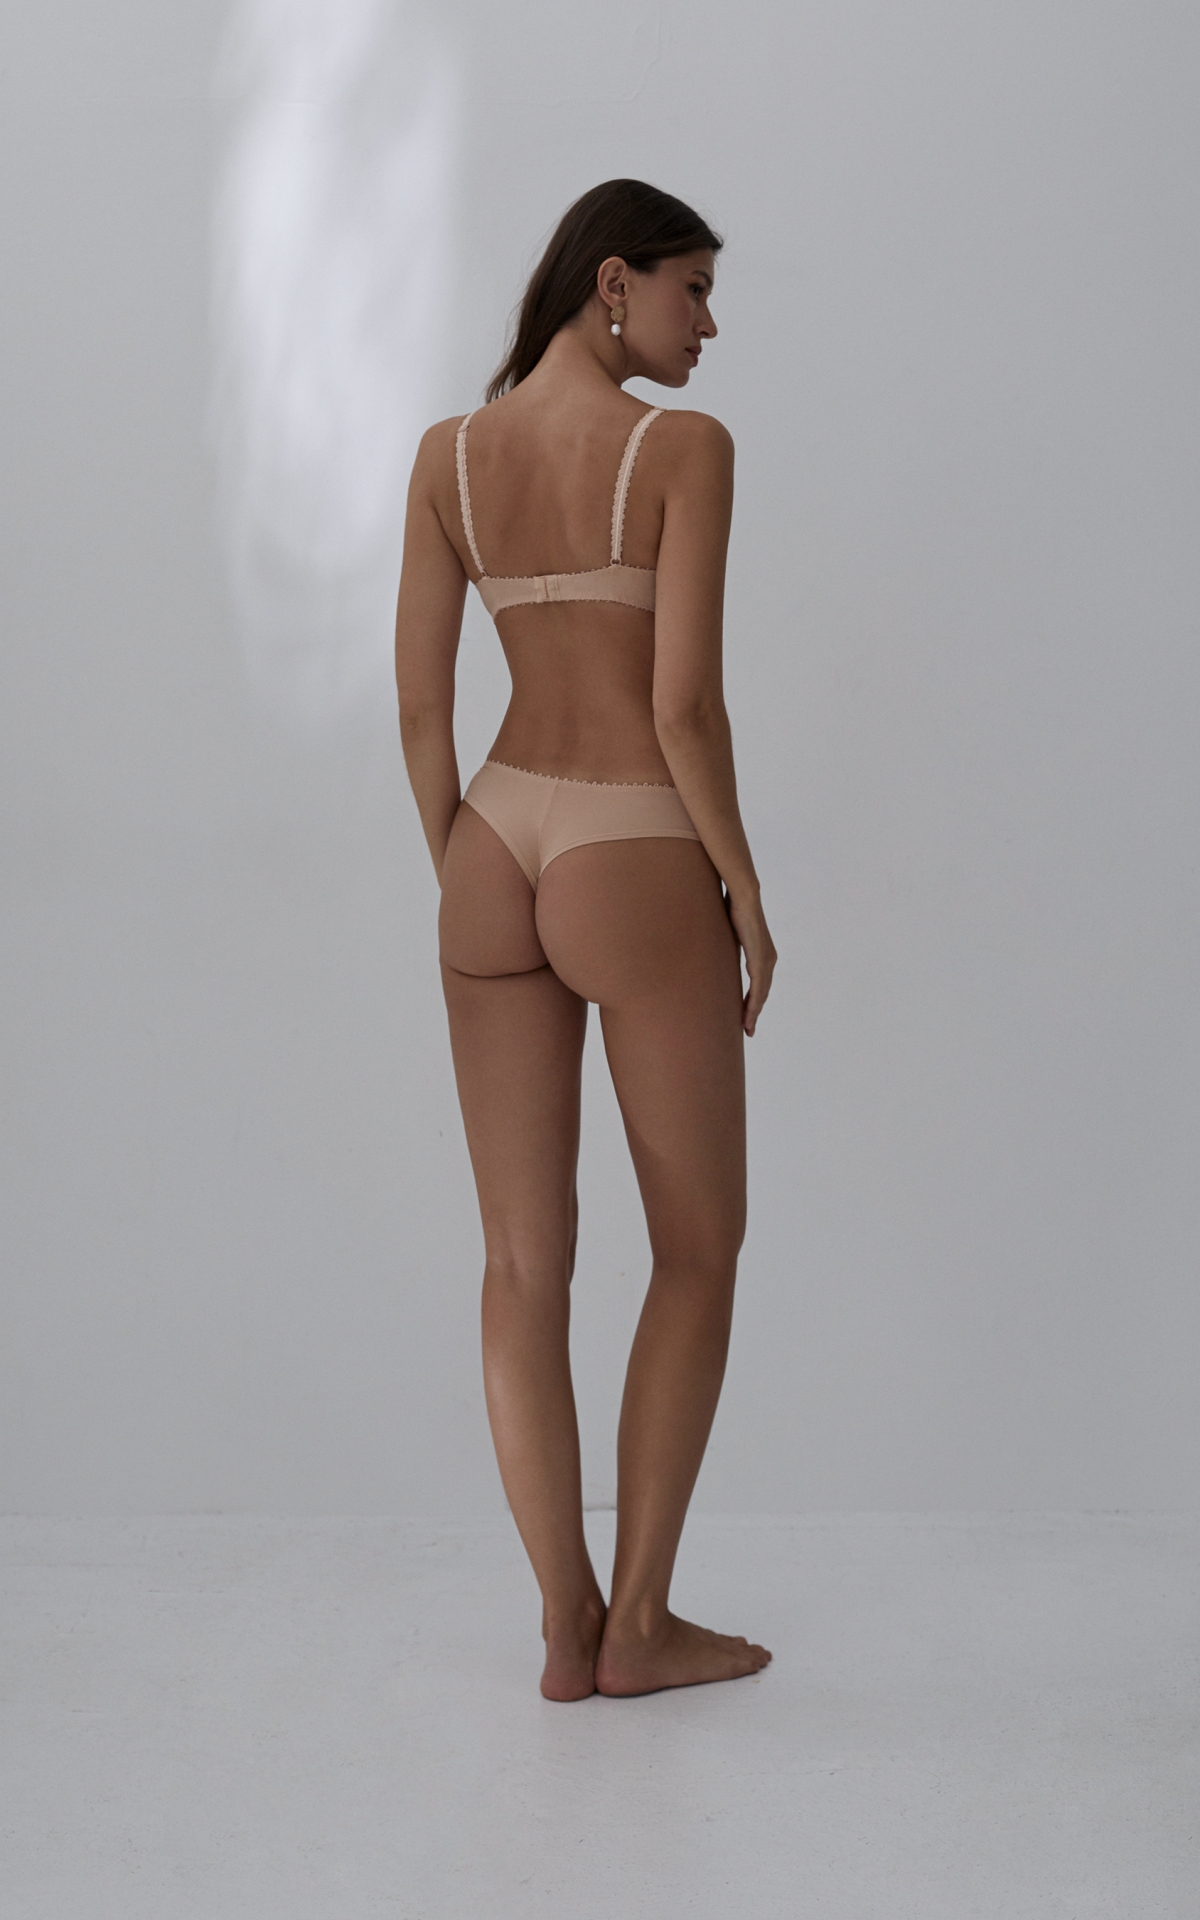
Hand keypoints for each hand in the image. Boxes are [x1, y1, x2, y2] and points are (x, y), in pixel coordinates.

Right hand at [726, 889, 776, 1036]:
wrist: (744, 896)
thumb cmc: (734, 910)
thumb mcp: (730, 934)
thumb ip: (728, 946)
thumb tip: (713, 951)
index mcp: (763, 955)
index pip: (760, 985)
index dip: (754, 1002)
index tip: (747, 1018)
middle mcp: (769, 959)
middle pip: (763, 993)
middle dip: (755, 1013)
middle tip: (748, 1031)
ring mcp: (767, 959)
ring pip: (762, 994)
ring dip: (754, 1012)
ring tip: (747, 1027)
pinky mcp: (761, 958)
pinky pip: (759, 986)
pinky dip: (755, 1002)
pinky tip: (750, 1014)